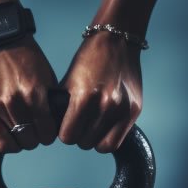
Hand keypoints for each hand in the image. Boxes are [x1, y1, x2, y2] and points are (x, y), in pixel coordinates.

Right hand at [0, 35, 58, 153]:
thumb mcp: (48, 78)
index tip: (48, 133)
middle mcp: (15, 102)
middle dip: (36, 139)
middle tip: (36, 132)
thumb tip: (57, 125)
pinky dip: (6, 143)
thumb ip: (51, 102)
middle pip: (30, 140)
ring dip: (21, 140)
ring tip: (23, 132)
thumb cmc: (27, 59)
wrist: (2, 42)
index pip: (46, 132)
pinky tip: (11, 138)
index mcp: (35, 94)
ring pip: (14, 141)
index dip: (49, 136)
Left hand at [58, 30, 142, 152]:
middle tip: (79, 123)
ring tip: (91, 125)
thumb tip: (53, 129)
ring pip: (100, 146)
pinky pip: (117, 141)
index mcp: (85, 96)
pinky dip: (107, 139)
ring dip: (93, 138)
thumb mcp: (68, 81)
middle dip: (79, 135)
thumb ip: (62, 107)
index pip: (68, 136)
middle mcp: (105, 105)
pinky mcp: (134, 111)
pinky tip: (104, 127)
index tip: (66, 126)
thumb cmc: (89, 59)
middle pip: (83, 142)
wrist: (117, 41)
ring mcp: (122, 109)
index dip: (64, 133)